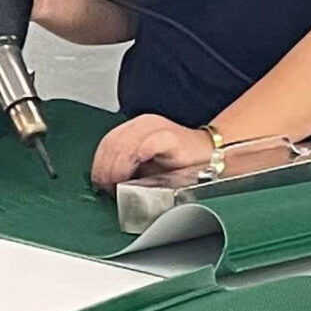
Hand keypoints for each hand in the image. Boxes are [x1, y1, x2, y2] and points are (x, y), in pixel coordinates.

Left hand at [90, 115, 214, 191]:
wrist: (212, 157)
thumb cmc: (180, 164)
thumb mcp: (145, 166)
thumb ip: (124, 167)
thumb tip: (103, 182)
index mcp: (135, 128)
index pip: (107, 142)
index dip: (99, 164)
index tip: (99, 182)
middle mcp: (143, 124)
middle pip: (111, 143)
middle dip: (104, 168)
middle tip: (106, 187)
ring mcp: (156, 128)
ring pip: (122, 144)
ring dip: (114, 168)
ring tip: (116, 184)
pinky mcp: (168, 137)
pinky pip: (142, 147)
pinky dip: (131, 161)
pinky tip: (131, 175)